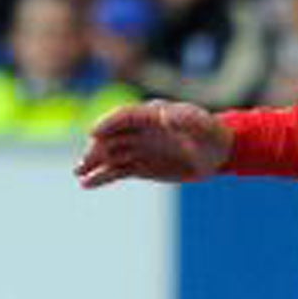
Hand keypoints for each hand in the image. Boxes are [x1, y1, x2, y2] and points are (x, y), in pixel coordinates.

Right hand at [76, 99, 232, 188]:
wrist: (217, 154)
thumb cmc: (211, 134)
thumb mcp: (204, 127)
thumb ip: (187, 119)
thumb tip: (165, 115)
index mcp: (151, 114)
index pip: (124, 116)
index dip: (108, 123)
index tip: (93, 133)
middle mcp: (139, 130)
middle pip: (111, 137)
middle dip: (96, 148)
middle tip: (83, 163)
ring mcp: (138, 148)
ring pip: (110, 155)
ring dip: (94, 164)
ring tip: (80, 174)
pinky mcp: (140, 166)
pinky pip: (117, 171)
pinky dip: (102, 177)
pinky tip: (87, 184)